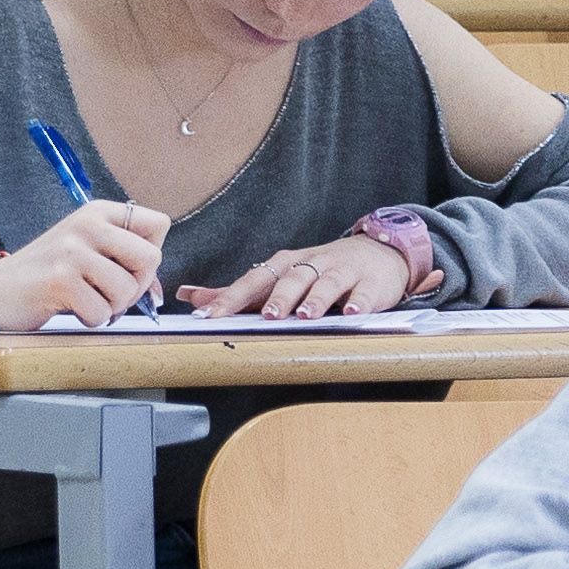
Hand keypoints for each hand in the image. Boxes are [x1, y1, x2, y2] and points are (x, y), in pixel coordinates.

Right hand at [0, 198, 170, 329]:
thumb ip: (124, 263)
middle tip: (109, 293)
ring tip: (86, 299)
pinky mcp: (61, 279)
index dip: (149, 256)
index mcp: (99, 213)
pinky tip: (71, 308)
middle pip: (150, 258)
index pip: (159, 224)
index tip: (126, 269)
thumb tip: (159, 292)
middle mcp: (88, 224)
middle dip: (136, 287)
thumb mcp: (87, 254)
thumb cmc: (49, 275)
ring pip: (127, 290)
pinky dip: (91, 319)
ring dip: (111, 307)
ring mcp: (73, 251)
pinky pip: (101, 312)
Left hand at [182, 234, 442, 318]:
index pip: (254, 279)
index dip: (232, 297)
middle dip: (279, 296)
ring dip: (316, 298)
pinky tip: (352, 312)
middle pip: (292, 277)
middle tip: (269, 315)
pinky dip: (359, 302)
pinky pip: (365, 292)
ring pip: (327, 282)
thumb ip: (237, 291)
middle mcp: (312, 263)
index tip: (210, 315)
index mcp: (285, 264)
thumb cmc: (320, 270)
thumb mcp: (278, 277)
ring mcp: (342, 271)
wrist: (379, 252)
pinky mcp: (370, 282)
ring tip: (306, 315)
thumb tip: (190, 296)